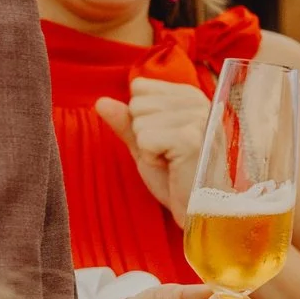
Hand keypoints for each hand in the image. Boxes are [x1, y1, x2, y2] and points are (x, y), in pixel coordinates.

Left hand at [94, 78, 211, 222]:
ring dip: (148, 150)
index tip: (165, 140)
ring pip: (139, 122)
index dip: (142, 119)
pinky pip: (144, 140)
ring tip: (173, 162)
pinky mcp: (191, 138)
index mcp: (188, 96)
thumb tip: (101, 101)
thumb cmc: (176, 179)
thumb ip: (125, 122)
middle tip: (169, 156)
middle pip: (137, 104)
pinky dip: (152, 160)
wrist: (198, 210)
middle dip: (144, 135)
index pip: (140, 88)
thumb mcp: (145, 145)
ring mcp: (196, 118)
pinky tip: (173, 168)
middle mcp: (197, 100)